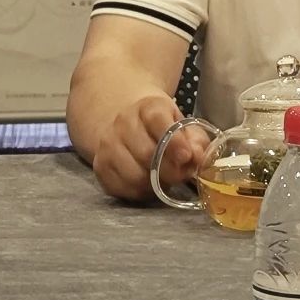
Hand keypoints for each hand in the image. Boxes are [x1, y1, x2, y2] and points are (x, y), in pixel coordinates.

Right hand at [91, 93, 211, 201]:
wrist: (127, 122)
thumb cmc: (163, 126)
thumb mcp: (183, 124)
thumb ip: (196, 141)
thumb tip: (198, 157)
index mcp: (148, 107)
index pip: (157, 121)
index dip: (173, 141)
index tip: (186, 157)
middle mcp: (123, 122)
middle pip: (146, 153)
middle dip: (170, 170)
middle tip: (182, 174)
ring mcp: (108, 144)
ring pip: (133, 175)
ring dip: (154, 184)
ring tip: (165, 179)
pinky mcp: (100, 166)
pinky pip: (122, 188)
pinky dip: (139, 192)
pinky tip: (149, 184)